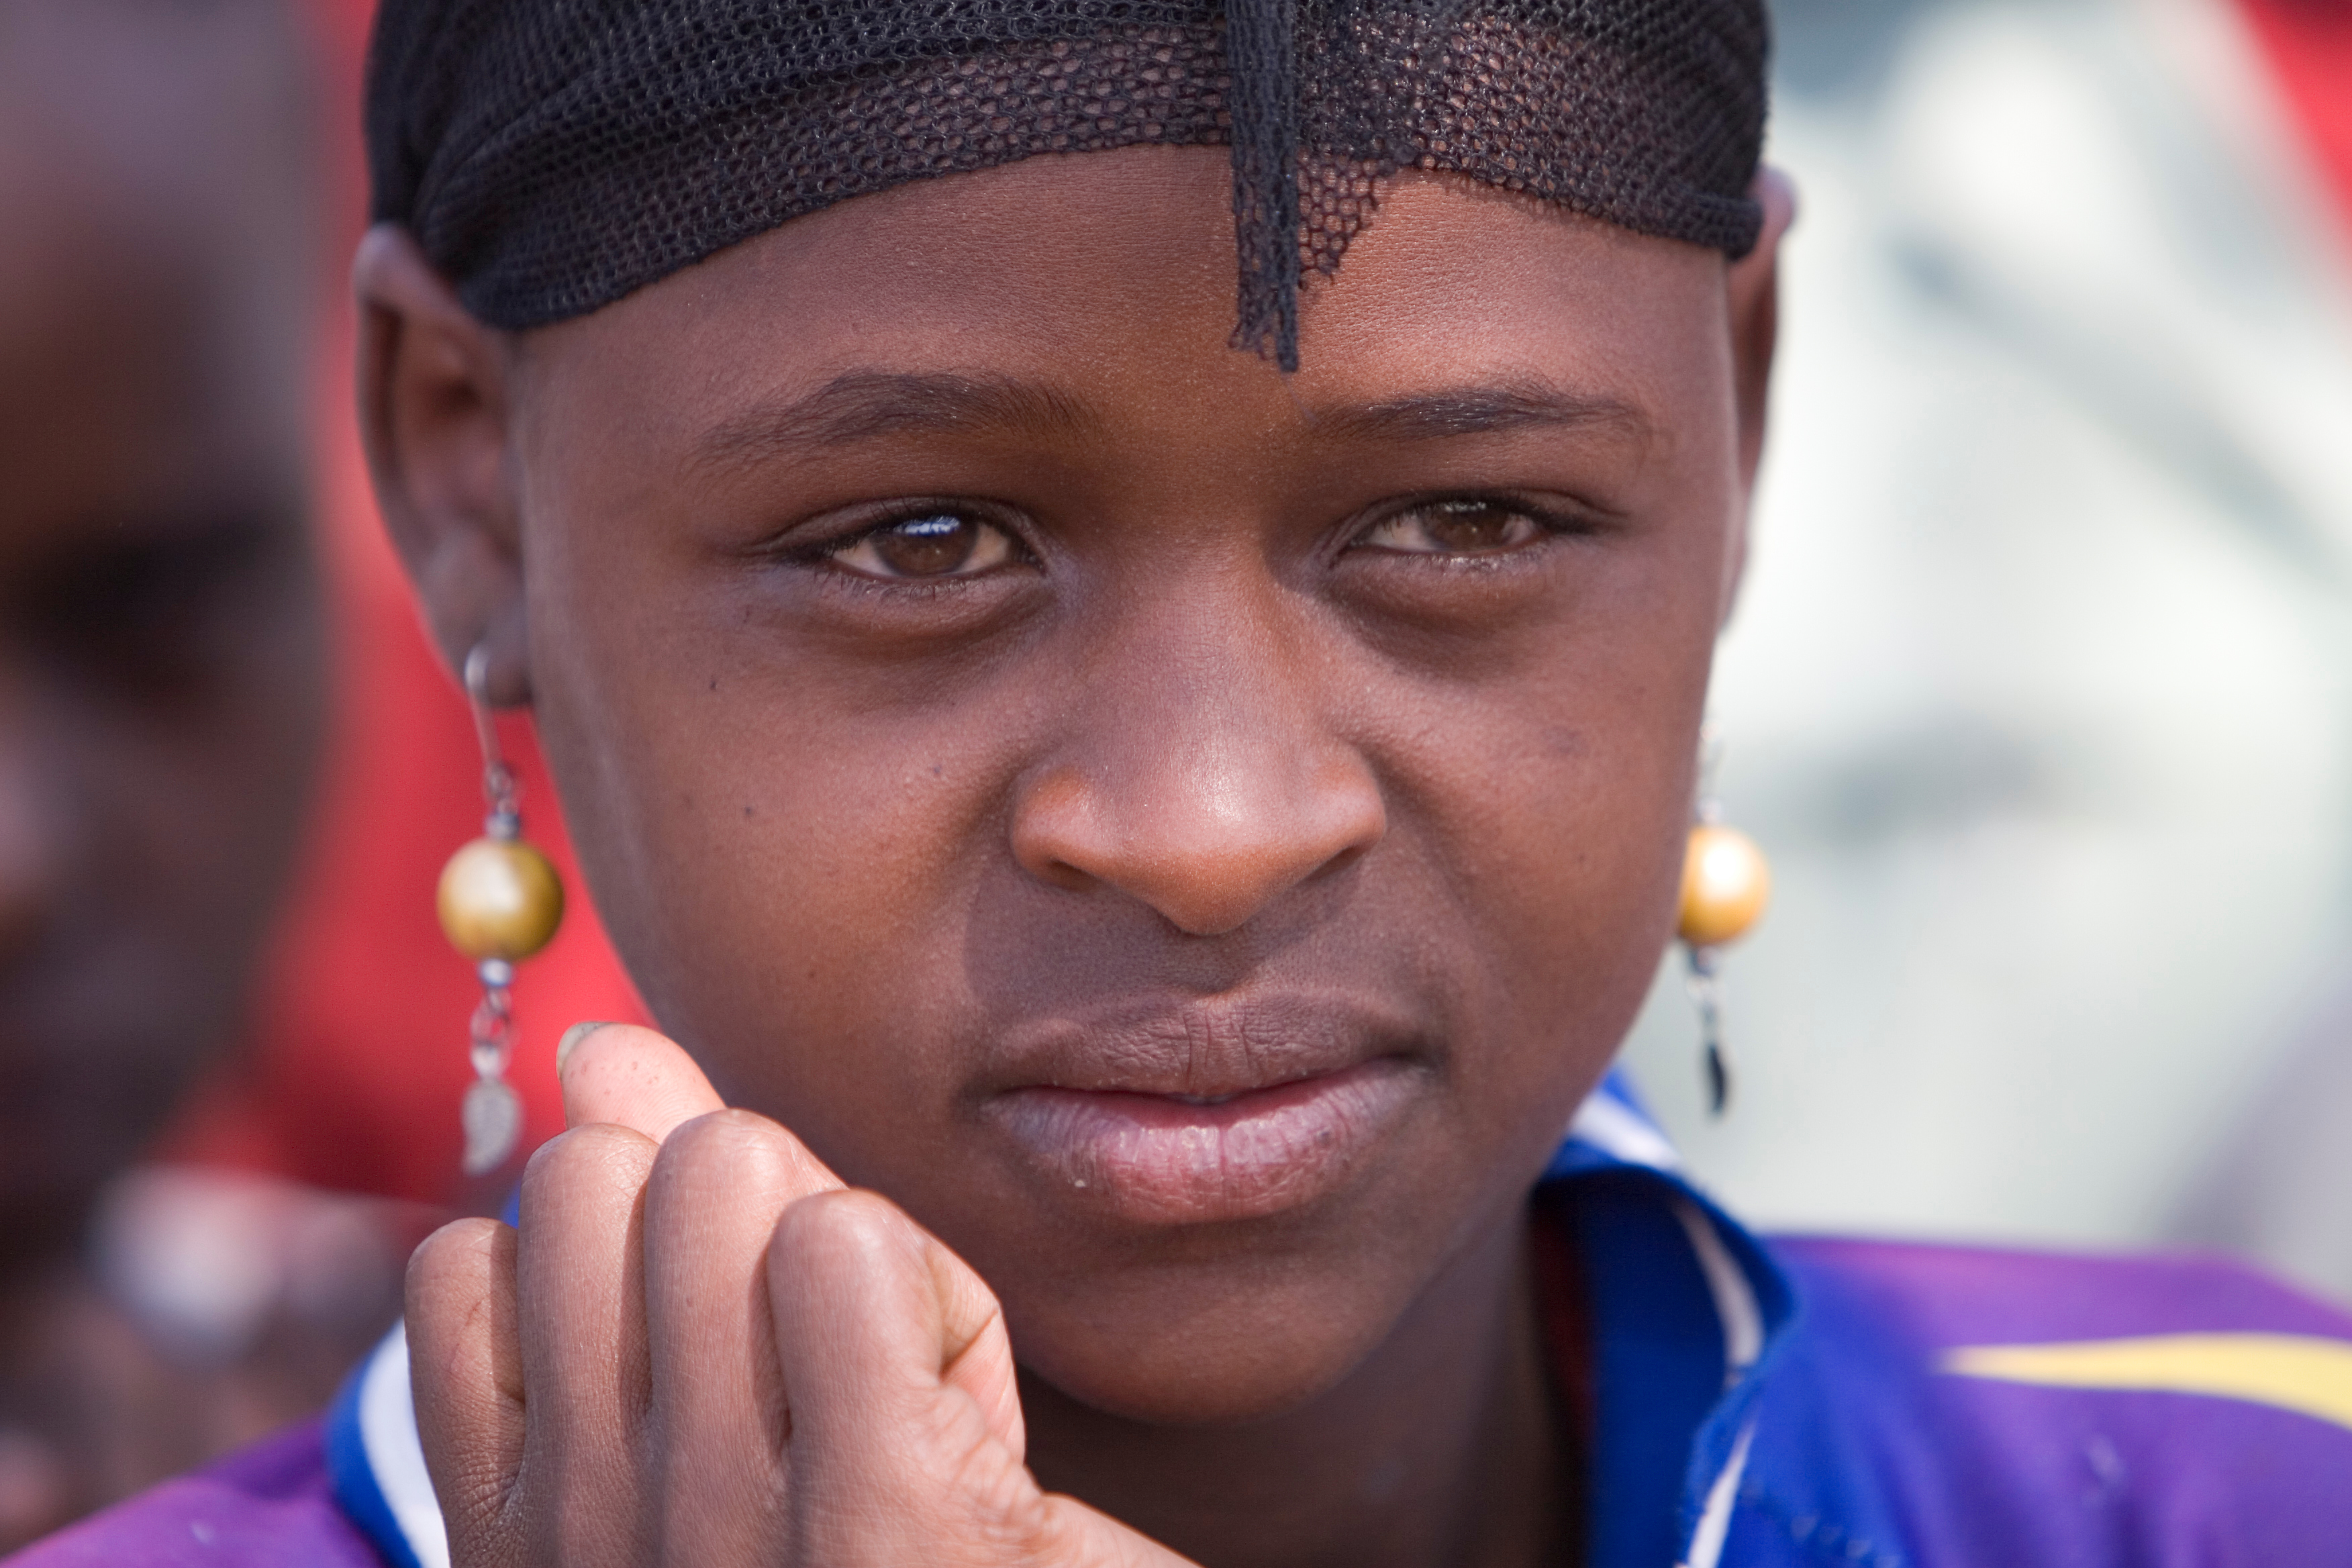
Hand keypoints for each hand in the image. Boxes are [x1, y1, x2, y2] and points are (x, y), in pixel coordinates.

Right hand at [405, 1024, 1192, 1566]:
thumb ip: (645, 1219)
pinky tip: (962, 1411)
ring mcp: (721, 1534)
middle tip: (822, 1375)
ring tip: (896, 1393)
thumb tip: (592, 1038)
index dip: (609, 1265)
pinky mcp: (888, 1512)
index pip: (464, 1266)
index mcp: (520, 1543)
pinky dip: (925, 1286)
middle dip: (730, 1217)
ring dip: (840, 1245)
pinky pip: (846, 1237)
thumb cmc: (891, 1555)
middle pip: (596, 1170)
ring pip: (725, 1168)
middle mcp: (582, 1546)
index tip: (707, 1373)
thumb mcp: (740, 1398)